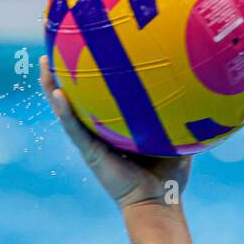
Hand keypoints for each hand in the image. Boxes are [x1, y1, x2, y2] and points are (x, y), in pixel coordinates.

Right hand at [40, 55, 190, 209]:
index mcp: (116, 125)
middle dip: (63, 69)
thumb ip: (182, 114)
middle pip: (76, 94)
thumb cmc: (170, 175)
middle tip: (55, 41)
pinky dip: (64, 111)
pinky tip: (56, 92)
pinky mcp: (90, 153)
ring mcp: (91, 141)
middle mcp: (99, 130)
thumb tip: (199, 87)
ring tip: (43, 61)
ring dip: (51, 86)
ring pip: (65, 108)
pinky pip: (73, 128)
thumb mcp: (177, 137)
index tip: (85, 42)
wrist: (159, 202)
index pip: (100, 93)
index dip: (90, 70)